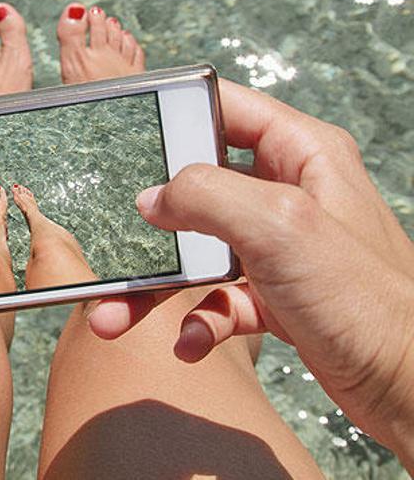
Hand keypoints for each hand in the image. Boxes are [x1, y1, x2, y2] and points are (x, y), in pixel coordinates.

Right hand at [87, 80, 413, 460]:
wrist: (409, 387)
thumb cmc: (368, 303)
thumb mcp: (280, 227)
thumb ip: (207, 196)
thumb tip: (153, 198)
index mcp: (303, 154)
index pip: (229, 109)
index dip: (179, 116)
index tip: (129, 139)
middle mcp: (291, 194)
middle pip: (201, 189)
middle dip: (152, 223)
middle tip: (113, 238)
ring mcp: (282, 247)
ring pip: (200, 252)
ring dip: (157, 285)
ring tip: (115, 316)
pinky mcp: (278, 295)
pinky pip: (219, 299)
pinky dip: (198, 320)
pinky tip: (190, 343)